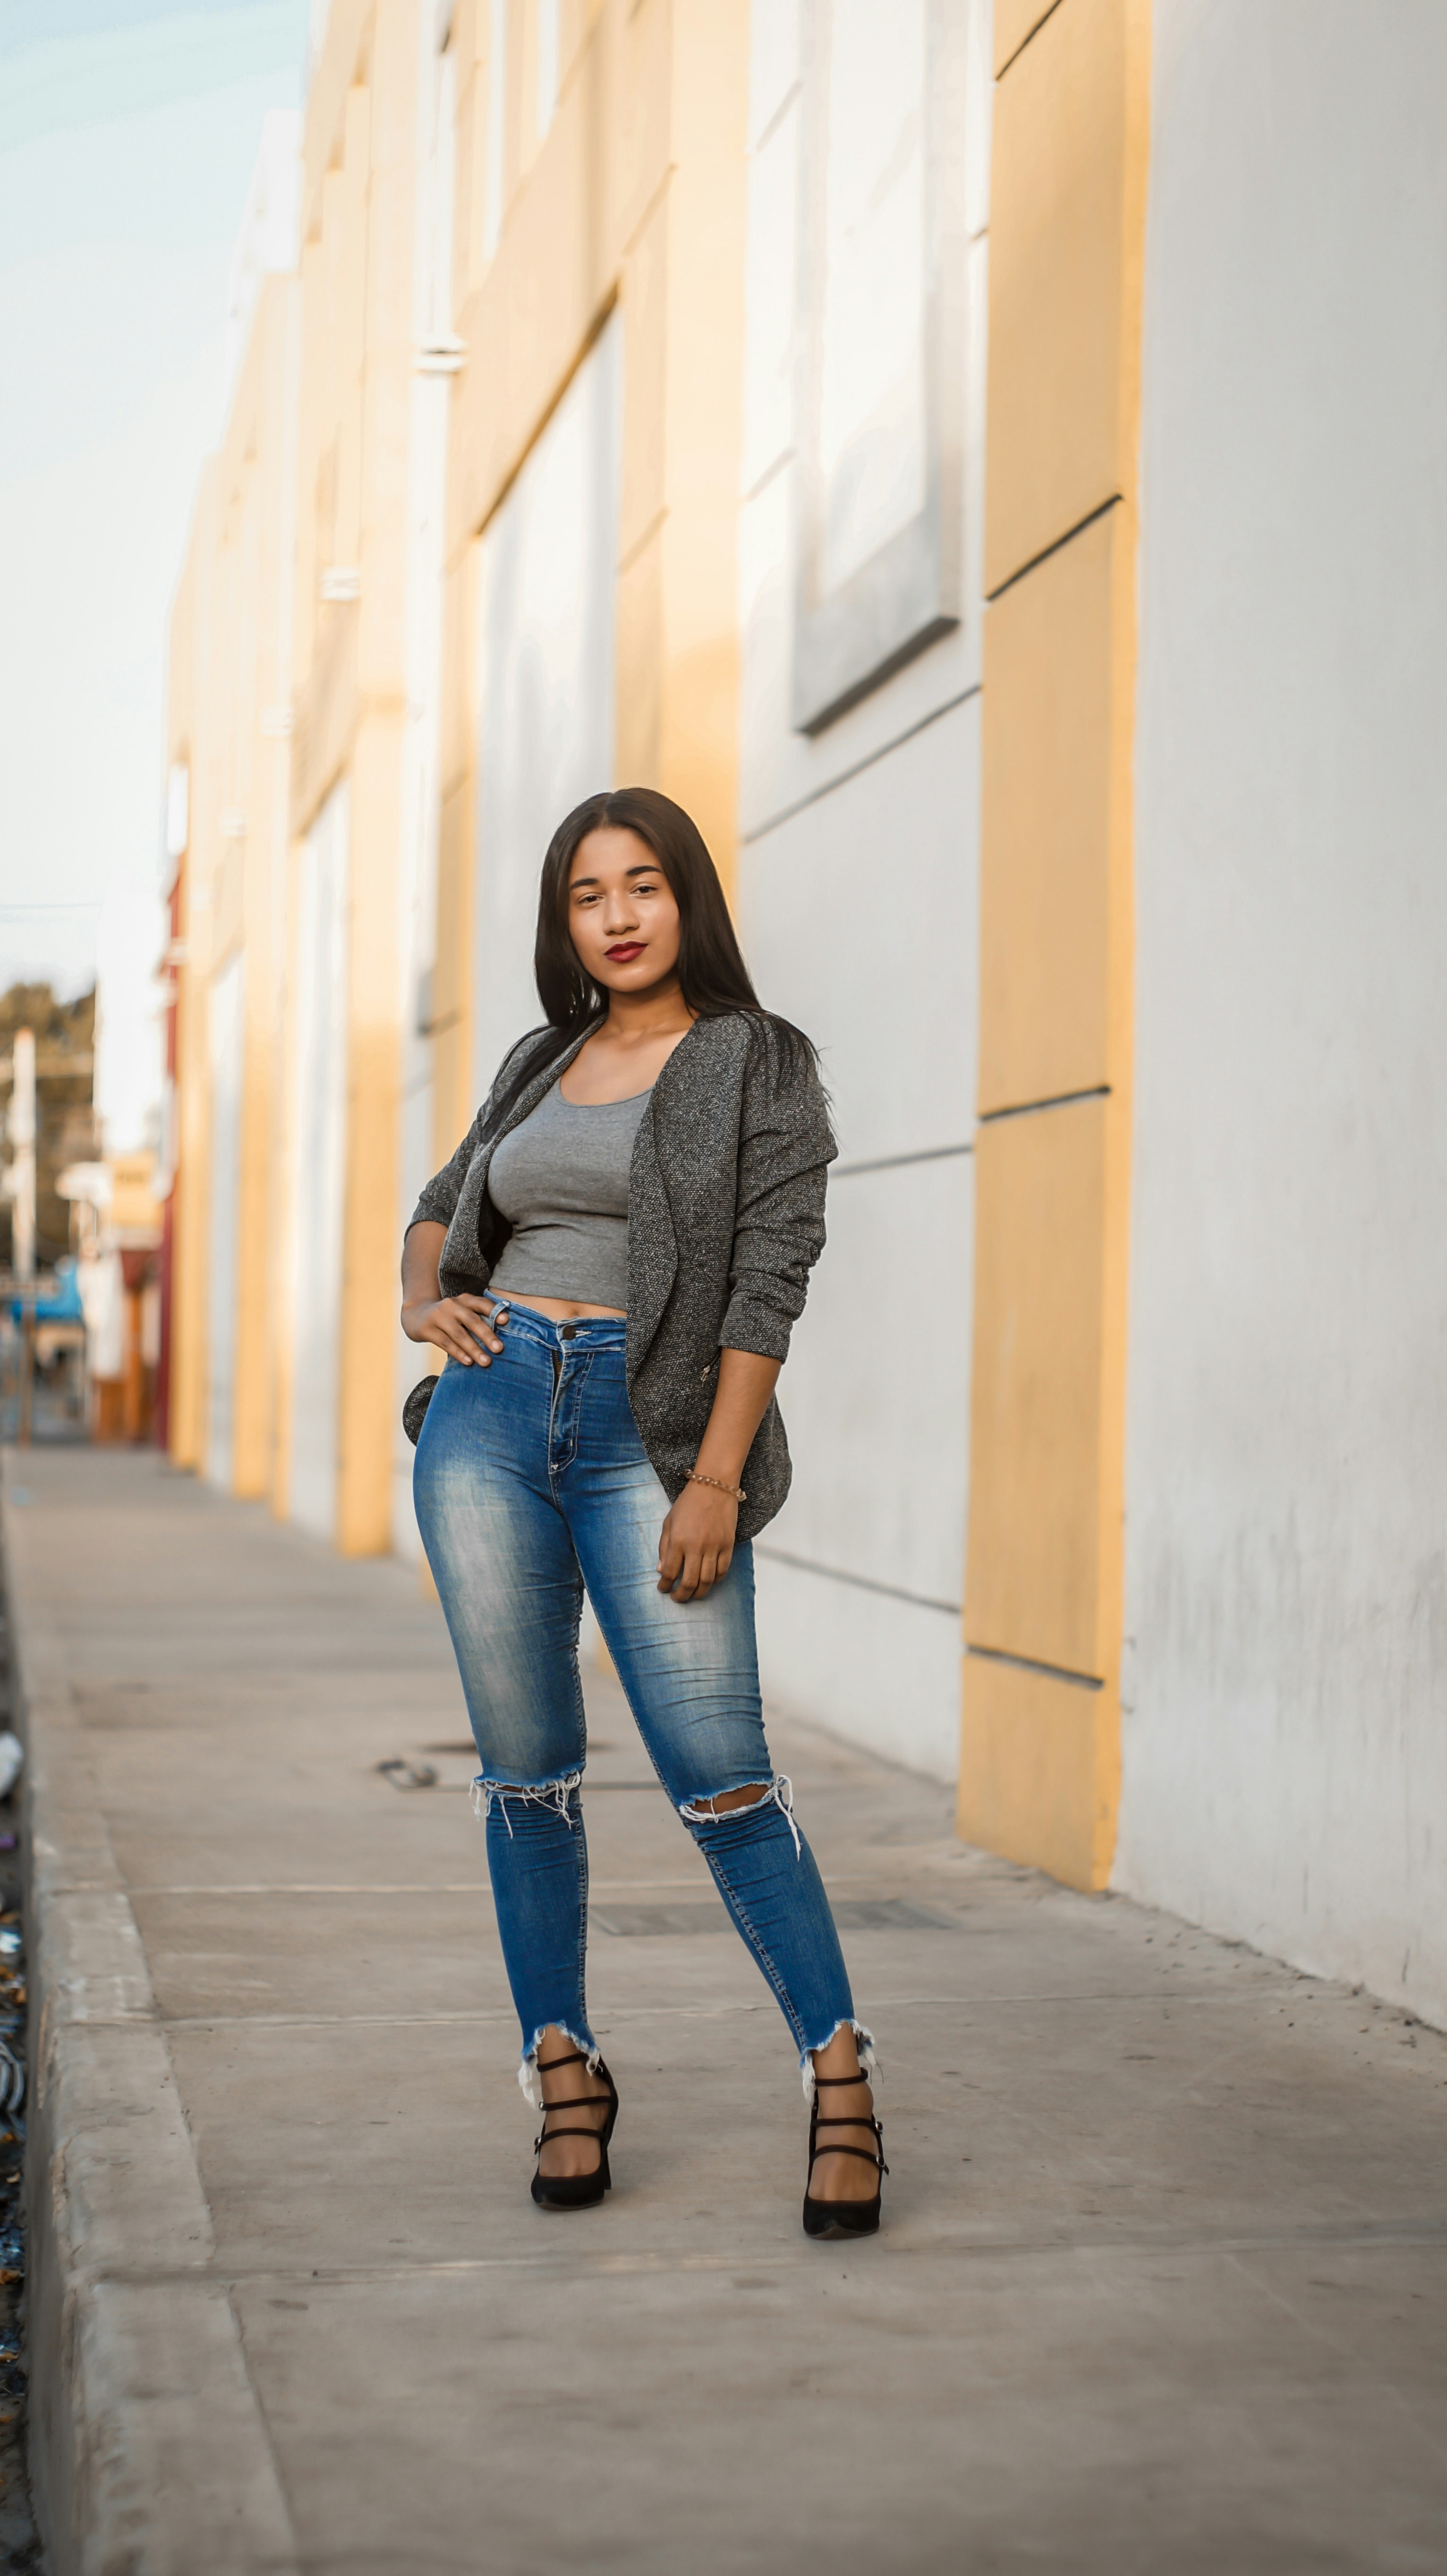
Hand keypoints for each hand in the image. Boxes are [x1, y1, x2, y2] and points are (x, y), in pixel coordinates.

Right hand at [401, 1292, 506, 1366]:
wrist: (415, 1314)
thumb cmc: (447, 1316)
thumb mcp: (461, 1312)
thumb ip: (478, 1319)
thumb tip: (500, 1339)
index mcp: (464, 1300)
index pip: (481, 1303)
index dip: (493, 1311)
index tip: (506, 1321)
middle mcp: (452, 1305)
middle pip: (472, 1320)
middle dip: (487, 1335)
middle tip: (499, 1349)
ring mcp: (438, 1316)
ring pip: (459, 1334)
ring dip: (474, 1349)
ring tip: (486, 1362)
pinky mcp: (427, 1329)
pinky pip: (445, 1343)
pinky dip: (458, 1353)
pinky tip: (468, 1362)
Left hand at [657, 1479, 738, 1601]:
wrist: (714, 1486)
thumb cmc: (688, 1503)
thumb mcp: (669, 1522)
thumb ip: (664, 1547)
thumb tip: (661, 1570)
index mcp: (678, 1540)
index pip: (669, 1573)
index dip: (664, 1586)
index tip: (662, 1589)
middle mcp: (696, 1546)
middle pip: (689, 1583)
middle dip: (681, 1596)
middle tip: (677, 1598)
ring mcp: (714, 1547)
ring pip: (707, 1581)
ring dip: (699, 1593)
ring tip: (692, 1594)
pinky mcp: (728, 1545)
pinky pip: (723, 1571)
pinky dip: (716, 1581)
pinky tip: (708, 1581)